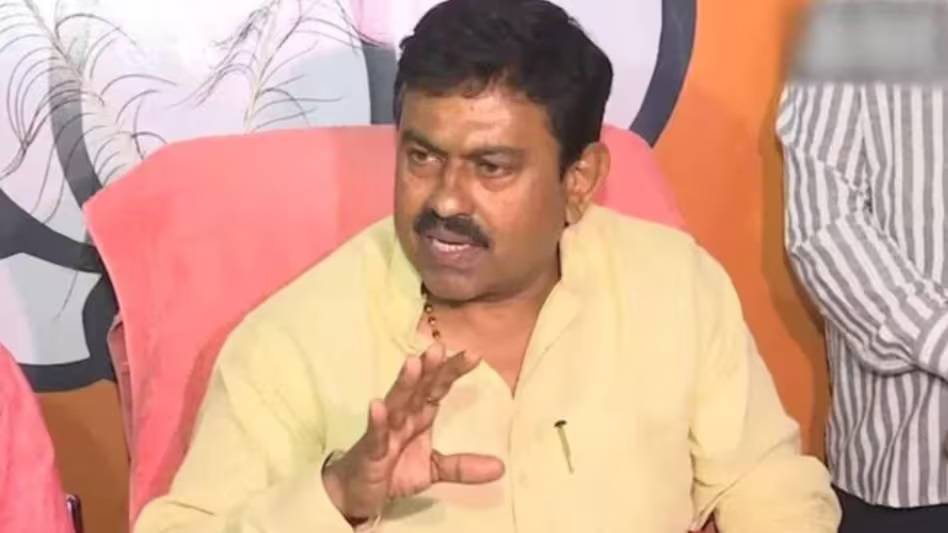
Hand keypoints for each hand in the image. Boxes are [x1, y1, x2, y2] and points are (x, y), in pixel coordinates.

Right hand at [321, 344, 504, 520]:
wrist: (355, 494)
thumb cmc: (392, 471)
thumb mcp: (433, 470)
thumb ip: (463, 466)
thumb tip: (501, 468)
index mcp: (418, 417)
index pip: (437, 388)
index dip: (452, 371)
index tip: (474, 354)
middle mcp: (402, 418)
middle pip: (418, 389)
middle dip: (429, 369)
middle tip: (440, 347)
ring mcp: (384, 432)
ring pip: (396, 404)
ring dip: (404, 384)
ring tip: (413, 363)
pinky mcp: (369, 452)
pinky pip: (374, 435)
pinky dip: (376, 421)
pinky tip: (377, 405)